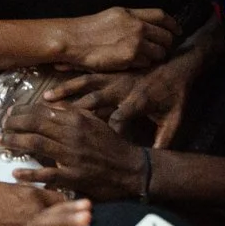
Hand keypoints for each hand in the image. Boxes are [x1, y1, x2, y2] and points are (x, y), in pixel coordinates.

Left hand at [4, 103, 145, 200]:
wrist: (132, 170)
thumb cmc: (111, 145)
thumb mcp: (94, 122)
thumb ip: (73, 113)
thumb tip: (50, 105)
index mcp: (76, 118)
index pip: (41, 111)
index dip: (21, 112)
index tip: (8, 114)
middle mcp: (71, 133)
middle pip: (34, 125)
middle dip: (12, 125)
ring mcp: (71, 155)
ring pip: (36, 145)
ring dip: (14, 143)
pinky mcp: (73, 176)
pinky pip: (46, 174)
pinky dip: (29, 173)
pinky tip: (15, 173)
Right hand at [47, 43, 210, 148]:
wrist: (179, 65)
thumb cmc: (176, 95)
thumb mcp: (175, 119)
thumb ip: (165, 138)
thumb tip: (155, 160)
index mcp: (138, 101)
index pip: (117, 117)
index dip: (103, 131)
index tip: (87, 145)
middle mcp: (122, 88)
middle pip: (93, 99)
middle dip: (73, 110)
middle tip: (51, 121)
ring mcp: (115, 77)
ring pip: (86, 83)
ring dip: (65, 90)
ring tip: (44, 98)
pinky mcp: (112, 71)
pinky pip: (89, 71)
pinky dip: (71, 72)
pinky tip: (54, 71)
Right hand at [60, 7, 176, 71]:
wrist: (74, 40)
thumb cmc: (88, 29)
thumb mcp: (113, 15)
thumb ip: (131, 19)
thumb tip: (146, 26)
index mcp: (132, 14)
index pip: (162, 16)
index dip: (173, 24)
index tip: (177, 30)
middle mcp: (137, 26)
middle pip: (166, 36)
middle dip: (167, 44)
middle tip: (163, 49)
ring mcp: (135, 42)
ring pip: (159, 52)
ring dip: (156, 56)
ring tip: (147, 58)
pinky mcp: (130, 58)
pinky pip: (146, 63)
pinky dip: (143, 64)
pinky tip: (134, 63)